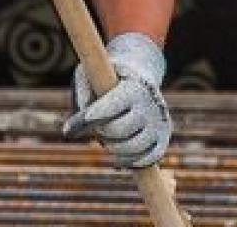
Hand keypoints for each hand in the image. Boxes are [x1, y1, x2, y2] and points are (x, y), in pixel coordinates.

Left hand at [62, 32, 172, 169]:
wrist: (139, 81)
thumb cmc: (107, 79)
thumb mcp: (92, 75)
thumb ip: (82, 94)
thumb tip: (73, 127)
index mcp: (133, 86)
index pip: (114, 104)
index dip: (94, 115)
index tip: (76, 124)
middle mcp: (150, 104)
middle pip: (120, 130)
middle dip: (102, 132)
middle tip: (97, 128)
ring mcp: (159, 122)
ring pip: (134, 148)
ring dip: (114, 149)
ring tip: (108, 142)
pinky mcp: (163, 138)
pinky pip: (149, 158)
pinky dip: (131, 161)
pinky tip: (119, 157)